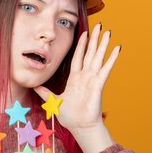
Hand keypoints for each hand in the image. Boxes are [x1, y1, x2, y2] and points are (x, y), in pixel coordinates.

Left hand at [35, 23, 120, 152]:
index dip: (81, 45)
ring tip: (108, 31)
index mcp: (75, 79)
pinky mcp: (99, 85)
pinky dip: (111, 58)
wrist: (80, 127)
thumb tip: (34, 87)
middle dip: (94, 40)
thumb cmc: (70, 116)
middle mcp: (85, 77)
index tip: (84, 33)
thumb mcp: (54, 101)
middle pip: (90, 53)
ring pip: (98, 58)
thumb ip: (45, 93)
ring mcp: (93, 79)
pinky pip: (106, 69)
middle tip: (100, 26)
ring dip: (103, 45)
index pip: (78, 57)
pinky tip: (117, 48)